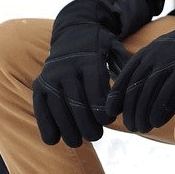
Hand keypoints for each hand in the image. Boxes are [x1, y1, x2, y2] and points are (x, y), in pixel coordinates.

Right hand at [32, 0, 128, 147]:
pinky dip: (46, 125)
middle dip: (86, 124)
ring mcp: (50, 77)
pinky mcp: (39, 85)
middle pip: (76, 102)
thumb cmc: (100, 46)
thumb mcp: (115, 48)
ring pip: (57, 108)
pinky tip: (54, 140)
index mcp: (88, 60)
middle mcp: (67, 68)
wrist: (73, 31)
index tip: (110, 120)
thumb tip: (135, 89)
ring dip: (67, 129)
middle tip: (96, 136)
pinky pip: (41, 108)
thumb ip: (124, 66)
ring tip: (78, 142)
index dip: (102, 110)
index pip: (95, 90)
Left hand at [105, 14, 174, 132]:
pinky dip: (160, 110)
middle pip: (135, 89)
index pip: (124, 77)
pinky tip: (158, 121)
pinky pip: (168, 93)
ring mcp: (171, 61)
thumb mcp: (167, 50)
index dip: (116, 97)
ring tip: (143, 127)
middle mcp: (156, 55)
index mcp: (148, 51)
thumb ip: (150, 66)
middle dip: (131, 111)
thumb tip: (134, 90)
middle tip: (133, 127)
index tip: (111, 113)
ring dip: (143, 114)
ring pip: (149, 93)